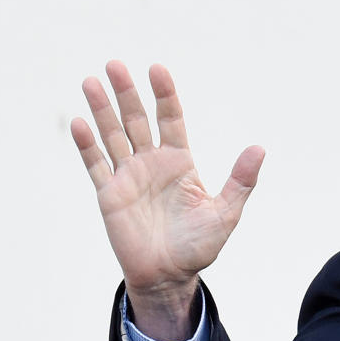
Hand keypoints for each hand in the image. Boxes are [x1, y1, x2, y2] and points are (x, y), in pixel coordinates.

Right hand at [71, 61, 264, 338]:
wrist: (169, 276)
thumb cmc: (199, 246)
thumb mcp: (225, 213)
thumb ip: (241, 181)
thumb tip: (259, 148)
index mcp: (179, 162)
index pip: (171, 119)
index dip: (165, 95)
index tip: (157, 69)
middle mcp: (152, 163)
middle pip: (137, 119)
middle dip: (127, 93)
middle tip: (116, 64)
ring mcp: (128, 177)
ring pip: (113, 135)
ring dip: (102, 110)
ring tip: (92, 81)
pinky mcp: (110, 195)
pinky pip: (96, 166)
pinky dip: (87, 145)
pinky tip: (79, 123)